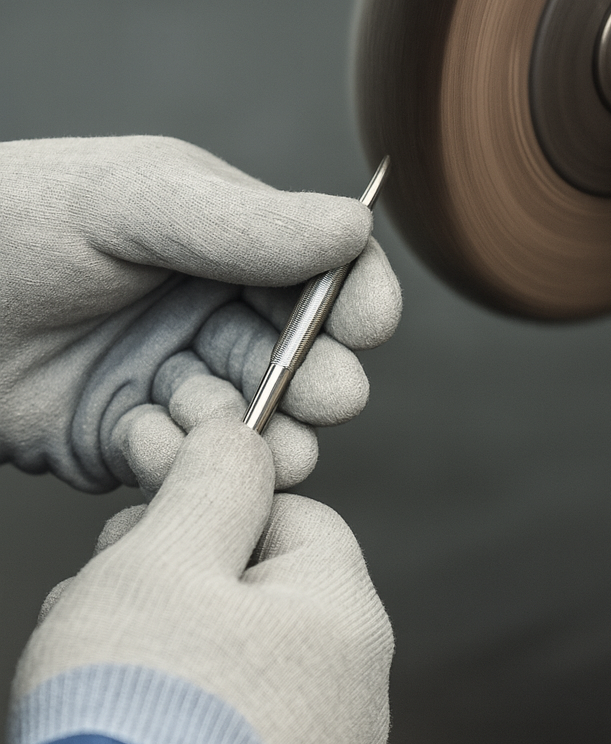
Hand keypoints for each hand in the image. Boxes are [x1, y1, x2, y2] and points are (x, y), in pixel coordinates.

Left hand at [0, 136, 400, 492]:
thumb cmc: (12, 223)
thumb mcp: (135, 200)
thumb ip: (248, 222)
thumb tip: (356, 227)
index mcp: (228, 247)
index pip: (326, 277)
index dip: (359, 303)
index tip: (367, 328)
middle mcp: (212, 316)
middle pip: (307, 362)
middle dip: (318, 383)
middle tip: (324, 397)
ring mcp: (178, 381)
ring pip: (257, 427)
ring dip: (245, 429)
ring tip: (206, 416)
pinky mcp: (137, 440)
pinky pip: (189, 468)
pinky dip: (175, 458)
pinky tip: (136, 432)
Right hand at [9, 419, 393, 743]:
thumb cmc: (139, 711)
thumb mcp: (168, 557)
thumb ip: (215, 482)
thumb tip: (242, 436)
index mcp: (348, 617)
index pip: (298, 518)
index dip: (220, 512)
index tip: (161, 532)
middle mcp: (357, 685)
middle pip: (266, 585)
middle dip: (183, 578)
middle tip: (119, 599)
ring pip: (243, 650)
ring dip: (172, 638)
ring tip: (111, 666)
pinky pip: (239, 714)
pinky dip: (185, 703)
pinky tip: (129, 719)